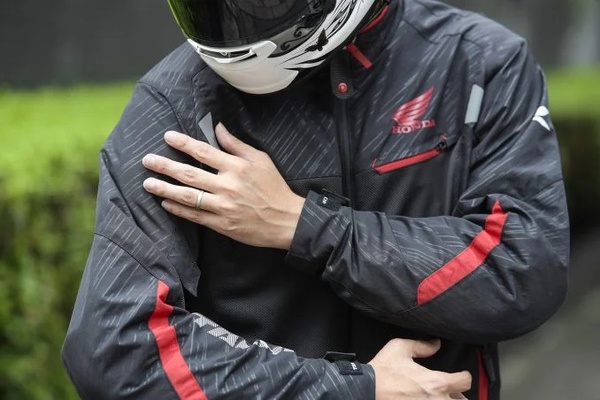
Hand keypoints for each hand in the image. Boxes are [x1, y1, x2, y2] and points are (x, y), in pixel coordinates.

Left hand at [142, 124, 304, 248]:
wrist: (285, 220)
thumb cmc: (274, 187)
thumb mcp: (261, 160)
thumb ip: (237, 145)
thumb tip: (218, 128)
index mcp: (236, 167)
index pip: (203, 152)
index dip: (183, 143)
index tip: (167, 137)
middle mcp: (227, 186)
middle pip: (189, 174)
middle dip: (165, 166)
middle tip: (146, 160)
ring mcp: (222, 207)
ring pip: (187, 196)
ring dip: (165, 189)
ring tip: (148, 183)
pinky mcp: (222, 224)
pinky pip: (195, 216)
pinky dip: (178, 210)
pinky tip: (165, 203)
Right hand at [369, 339, 470, 399]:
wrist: (366, 389)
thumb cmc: (383, 370)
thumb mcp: (400, 348)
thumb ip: (422, 346)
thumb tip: (436, 343)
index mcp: (436, 383)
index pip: (465, 382)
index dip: (463, 376)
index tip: (459, 375)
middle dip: (457, 396)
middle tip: (450, 392)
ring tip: (438, 397)